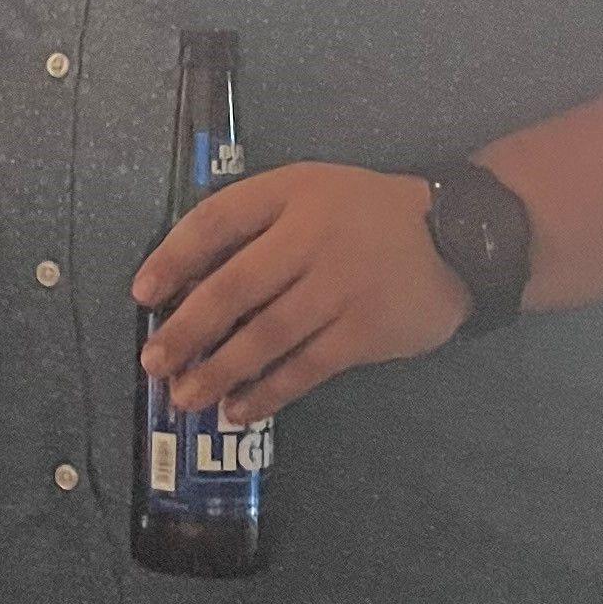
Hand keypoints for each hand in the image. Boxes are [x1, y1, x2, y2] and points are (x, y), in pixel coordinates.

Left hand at [135, 162, 465, 422]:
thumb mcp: (310, 193)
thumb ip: (256, 225)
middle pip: (233, 287)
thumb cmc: (366, 216)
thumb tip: (187, 283)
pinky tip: (239, 411)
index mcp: (290, 193)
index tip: (142, 294)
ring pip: (265, 335)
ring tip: (186, 397)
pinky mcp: (364, 331)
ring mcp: (340, 286)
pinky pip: (305, 368)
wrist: (460, 238)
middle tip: (154, 363)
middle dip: (186, 329)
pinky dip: (268, 393)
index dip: (173, 258)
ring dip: (218, 370)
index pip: (216, 221)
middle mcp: (311, 236)